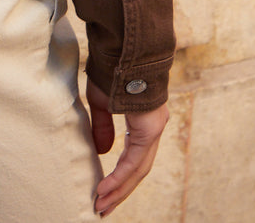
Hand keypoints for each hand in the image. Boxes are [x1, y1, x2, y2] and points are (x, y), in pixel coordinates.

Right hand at [87, 79, 167, 216]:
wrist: (120, 47)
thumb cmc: (109, 68)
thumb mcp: (101, 101)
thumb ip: (103, 127)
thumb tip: (104, 152)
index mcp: (143, 121)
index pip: (133, 158)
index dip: (118, 177)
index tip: (102, 192)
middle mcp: (153, 127)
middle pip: (138, 169)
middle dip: (119, 191)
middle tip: (102, 208)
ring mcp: (154, 127)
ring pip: (139, 169)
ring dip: (119, 189)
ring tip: (101, 204)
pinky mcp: (150, 127)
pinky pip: (136, 160)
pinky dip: (120, 176)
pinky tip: (106, 188)